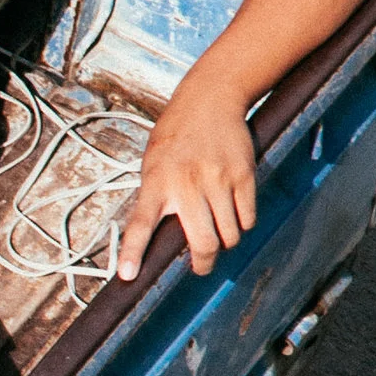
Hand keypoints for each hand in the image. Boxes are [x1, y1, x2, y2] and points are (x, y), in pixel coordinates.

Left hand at [118, 86, 256, 280]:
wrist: (209, 100)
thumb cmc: (176, 135)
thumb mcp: (153, 163)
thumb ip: (155, 197)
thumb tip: (159, 238)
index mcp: (156, 182)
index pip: (140, 224)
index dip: (133, 252)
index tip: (129, 275)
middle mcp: (186, 184)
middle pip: (202, 242)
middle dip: (203, 264)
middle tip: (201, 266)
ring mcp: (218, 180)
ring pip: (229, 235)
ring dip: (225, 243)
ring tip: (218, 234)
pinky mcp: (243, 176)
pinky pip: (247, 219)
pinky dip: (242, 225)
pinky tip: (234, 216)